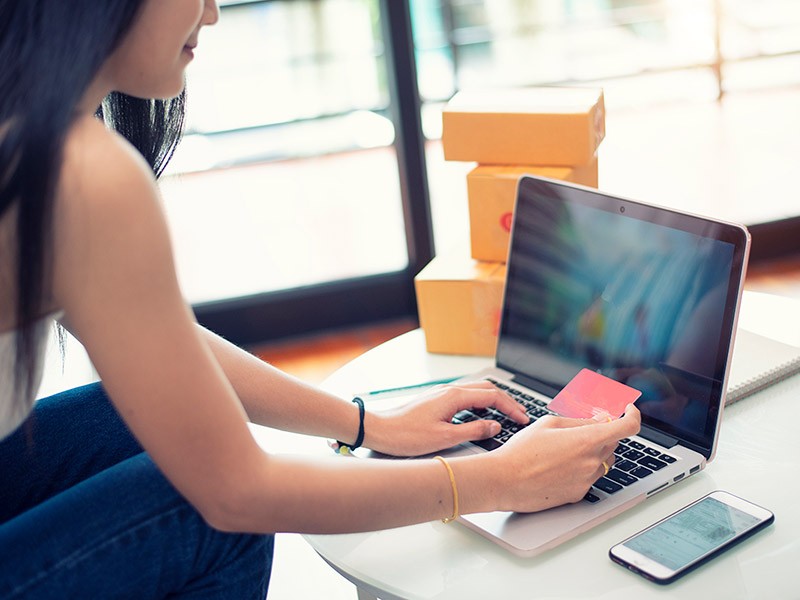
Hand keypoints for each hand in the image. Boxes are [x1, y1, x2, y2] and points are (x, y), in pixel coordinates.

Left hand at [365, 381, 529, 456]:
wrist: (379, 430)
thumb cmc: (407, 435)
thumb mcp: (445, 438)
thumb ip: (473, 430)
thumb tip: (495, 426)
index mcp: (455, 397)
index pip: (493, 396)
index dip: (512, 407)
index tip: (523, 419)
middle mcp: (450, 391)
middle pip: (487, 389)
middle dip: (507, 401)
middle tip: (521, 415)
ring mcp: (443, 394)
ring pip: (477, 391)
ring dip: (494, 401)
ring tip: (506, 414)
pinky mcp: (437, 400)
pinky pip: (466, 396)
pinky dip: (480, 403)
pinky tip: (481, 414)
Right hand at [487, 404, 640, 512]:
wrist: (504, 480)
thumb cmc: (522, 450)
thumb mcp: (549, 424)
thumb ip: (579, 421)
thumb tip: (600, 420)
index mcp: (587, 440)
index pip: (628, 427)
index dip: (632, 416)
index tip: (628, 411)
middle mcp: (592, 462)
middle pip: (613, 443)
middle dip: (603, 434)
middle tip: (580, 430)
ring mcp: (587, 480)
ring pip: (602, 462)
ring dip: (592, 452)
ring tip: (563, 450)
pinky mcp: (578, 494)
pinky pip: (589, 478)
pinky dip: (581, 469)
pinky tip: (557, 466)